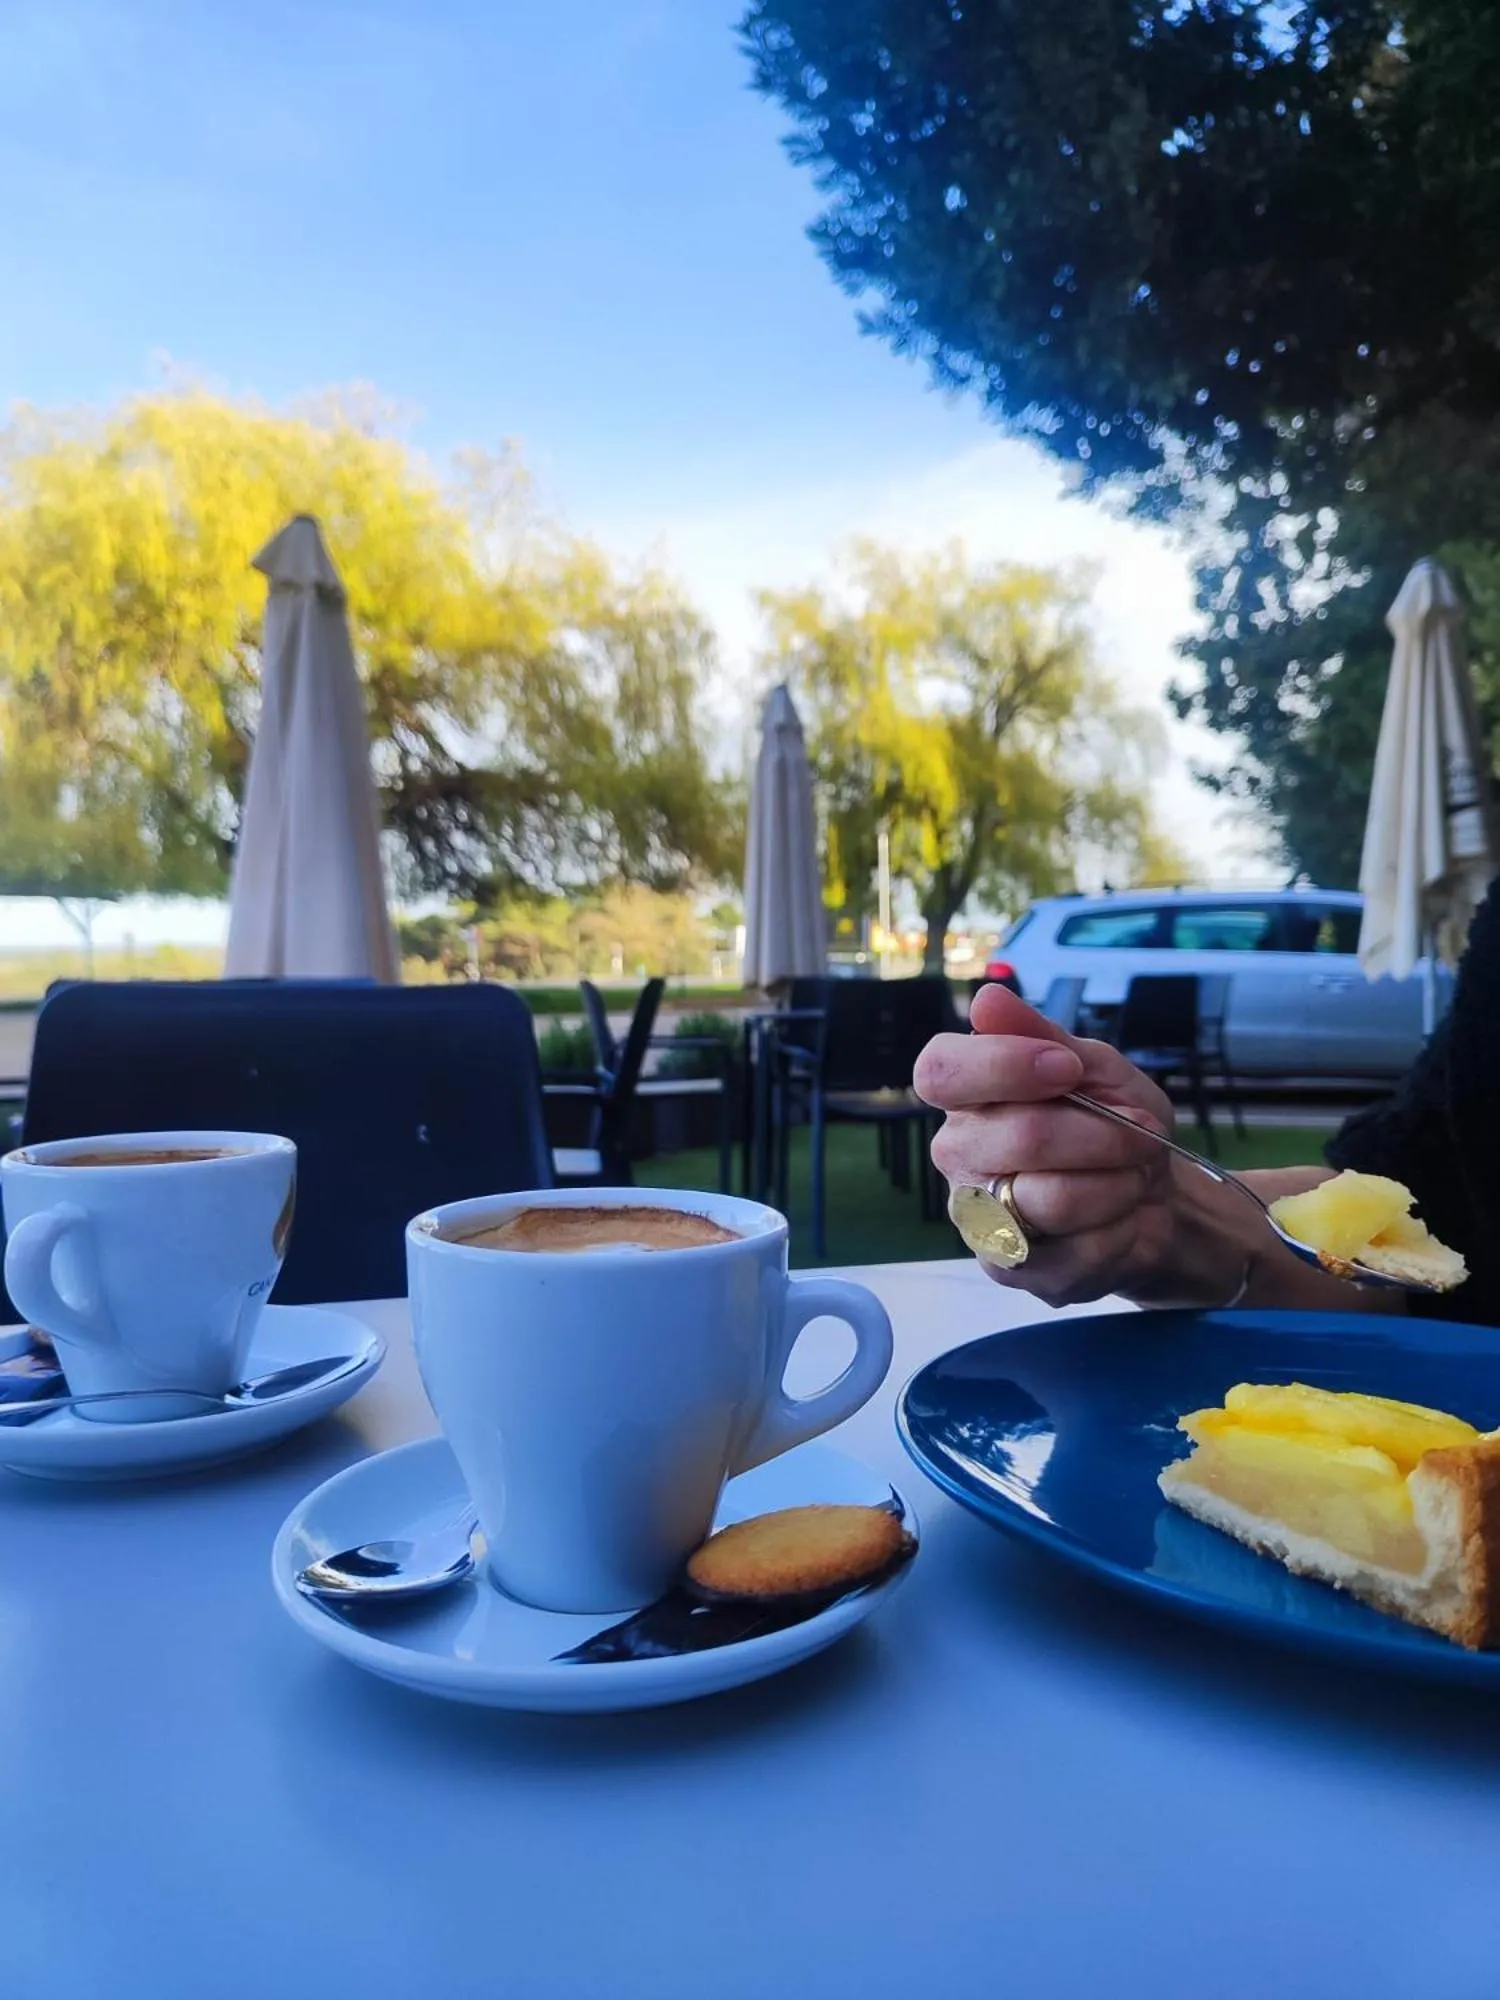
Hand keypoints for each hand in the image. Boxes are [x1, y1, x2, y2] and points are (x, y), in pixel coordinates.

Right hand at [913, 986, 1232, 1306]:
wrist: (1156, 1199)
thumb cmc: (1114, 1122)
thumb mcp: (1095, 1067)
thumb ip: (1042, 1034)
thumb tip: (987, 998)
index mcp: (967, 1095)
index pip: (940, 1071)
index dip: (1006, 1066)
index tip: (1067, 1068)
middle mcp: (957, 1153)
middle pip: (1017, 1137)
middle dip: (1102, 1134)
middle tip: (1142, 1133)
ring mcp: (978, 1215)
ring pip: (1049, 1199)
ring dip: (1117, 1183)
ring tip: (1132, 1176)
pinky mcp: (1009, 1268)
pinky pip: (1072, 1250)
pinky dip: (1118, 1230)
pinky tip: (1119, 1219)